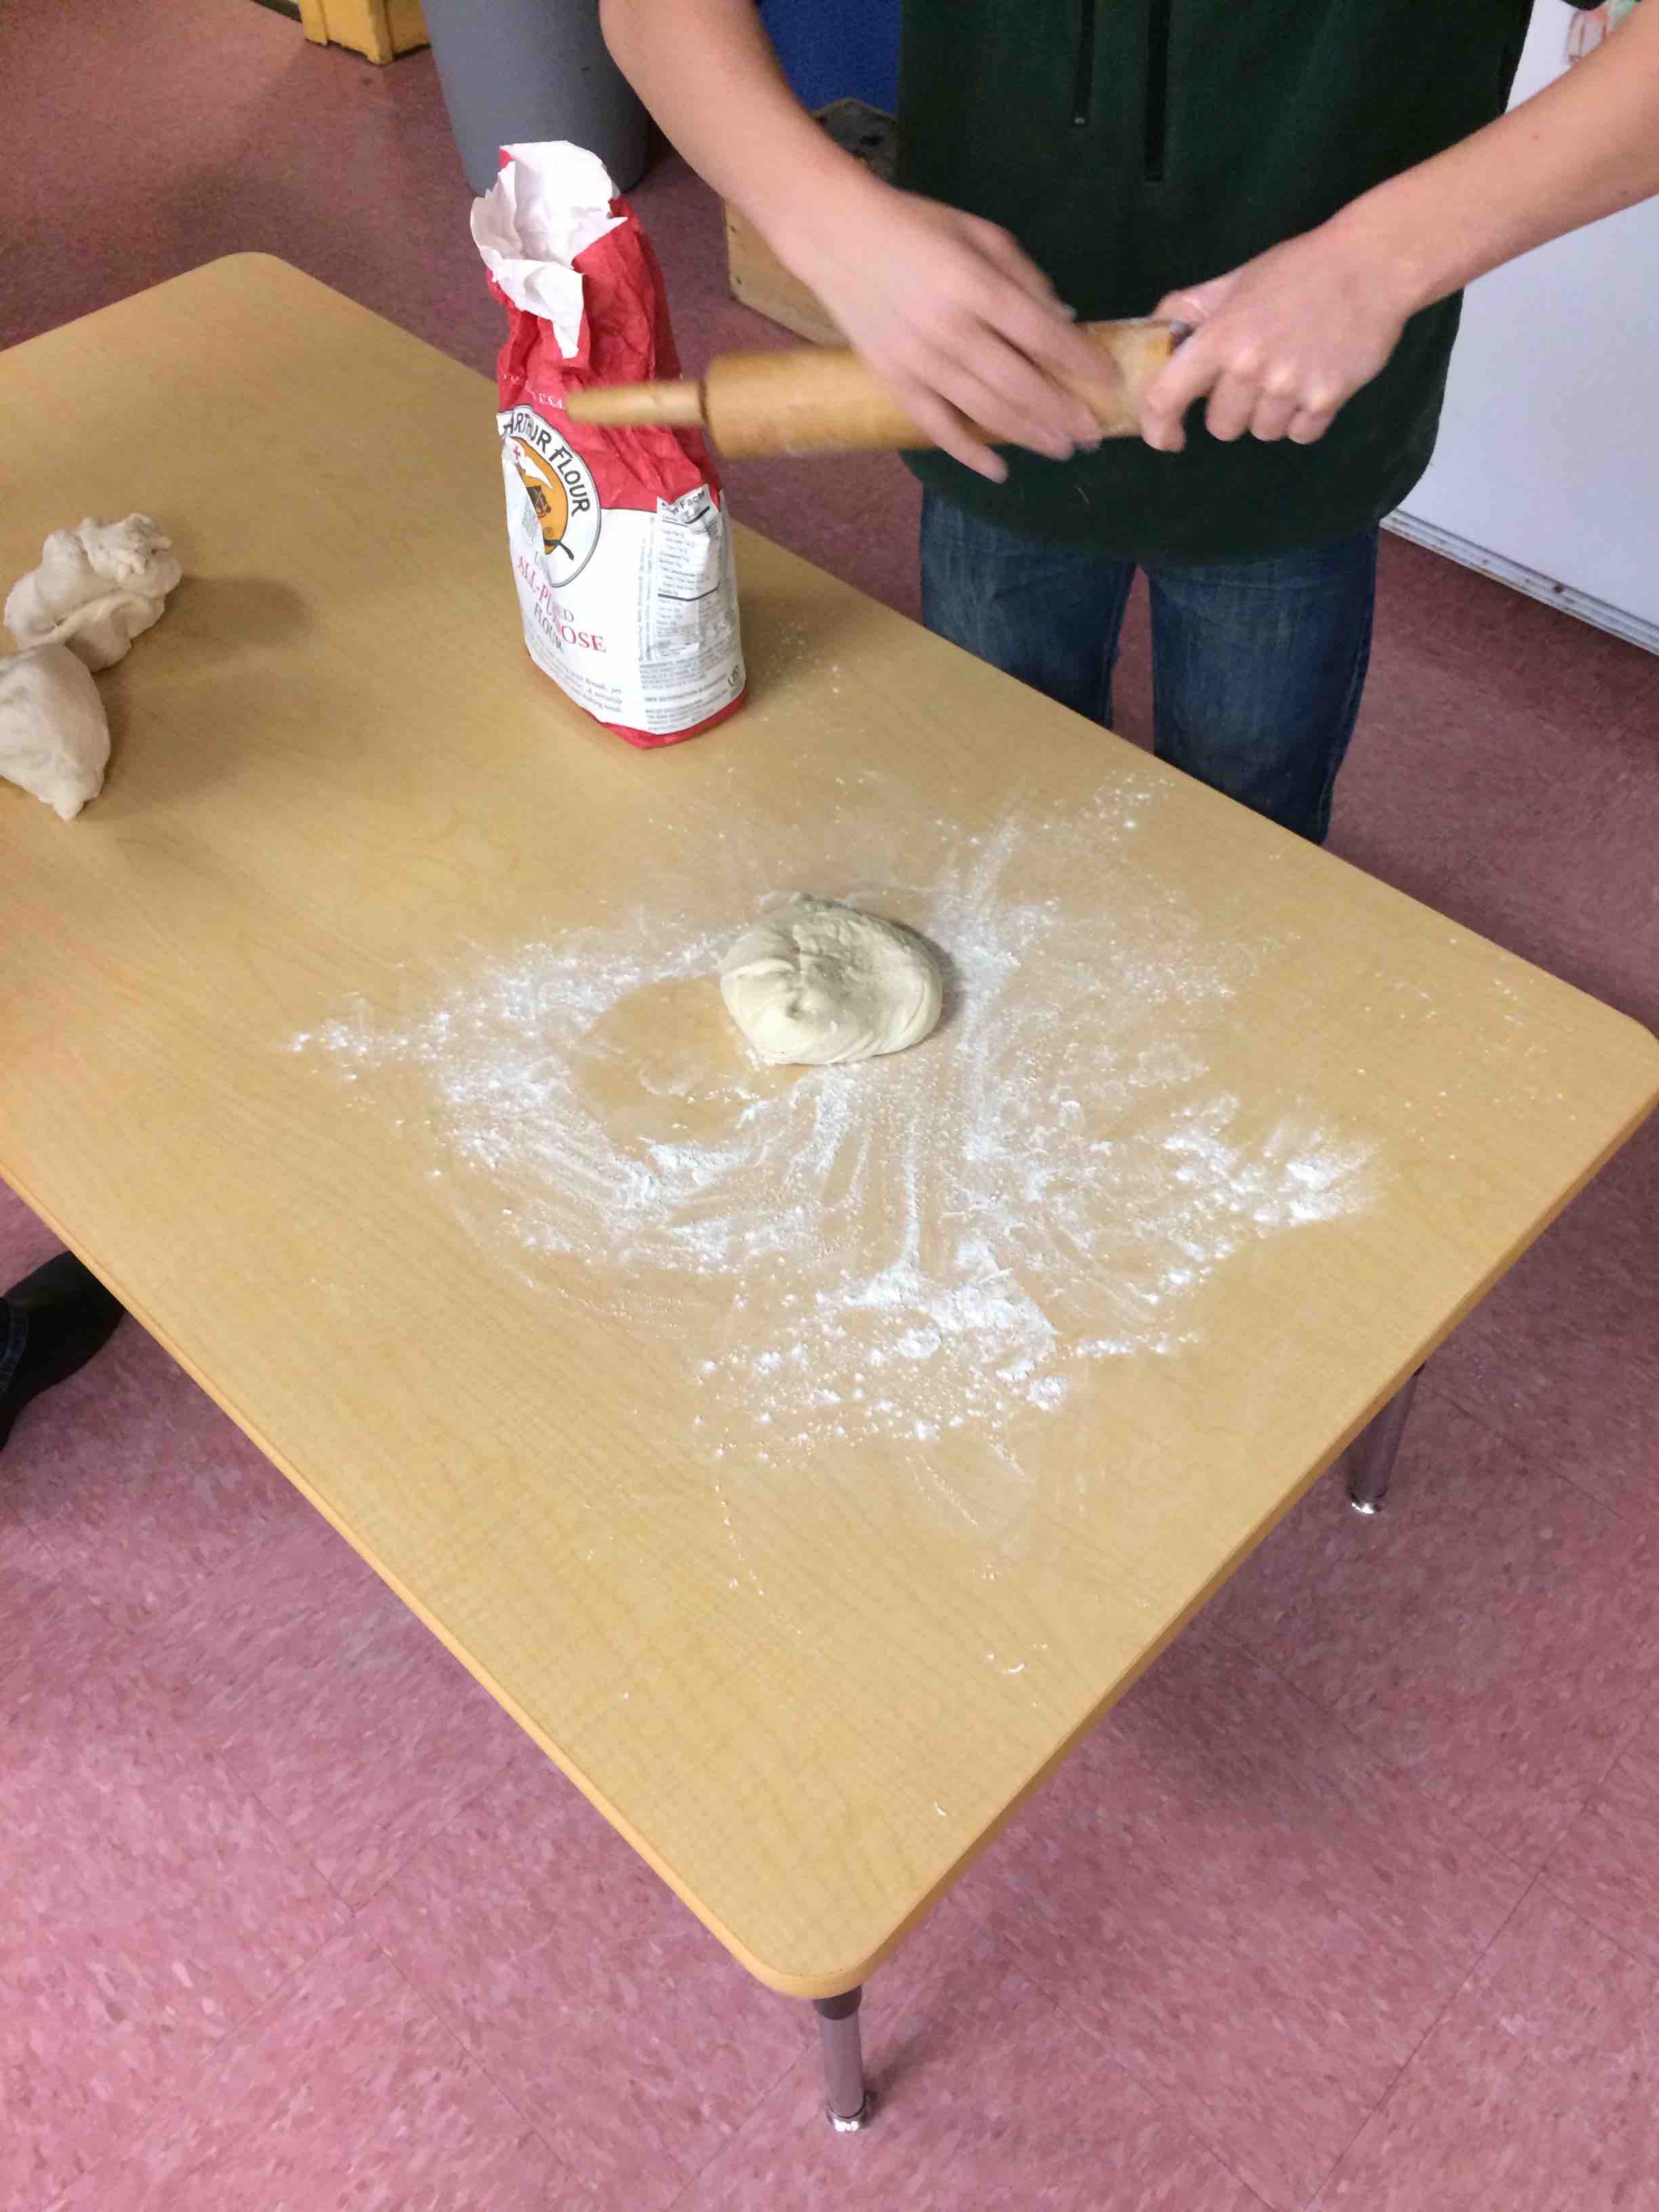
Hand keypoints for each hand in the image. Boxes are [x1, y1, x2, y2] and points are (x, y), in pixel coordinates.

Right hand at [775, 178, 1112, 480]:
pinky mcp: (896, 382)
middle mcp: (951, 331)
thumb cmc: (917, 227)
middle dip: (1064, 412)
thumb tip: (1064, 322)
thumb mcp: (979, 233)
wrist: (838, 236)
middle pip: (1021, 384)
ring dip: (1029, 435)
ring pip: (986, 411)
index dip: (1081, 361)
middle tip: (1093, 433)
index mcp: (976, 287)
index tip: (1110, 381)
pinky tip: (999, 472)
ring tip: (1063, 449)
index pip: (1043, 335)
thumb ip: (1024, 277)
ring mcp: (921, 362)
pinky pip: (938, 428)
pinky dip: (969, 453)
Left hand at [1140, 224, 1414, 452]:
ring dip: (1270, 414)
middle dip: (1232, 410)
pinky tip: (1314, 383)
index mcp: (1219, 338)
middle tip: (1255, 376)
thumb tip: (1153, 332)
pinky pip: (1300, 434)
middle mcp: (1249, 368)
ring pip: (1262, 433)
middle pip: (1221, 428)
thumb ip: (1189, 309)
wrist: (1373, 264)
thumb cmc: (1299, 270)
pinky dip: (1304, 419)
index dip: (1158, 428)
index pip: (1165, 400)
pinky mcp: (1326, 399)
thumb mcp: (1235, 279)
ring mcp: (1289, 388)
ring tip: (1290, 374)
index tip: (1169, 437)